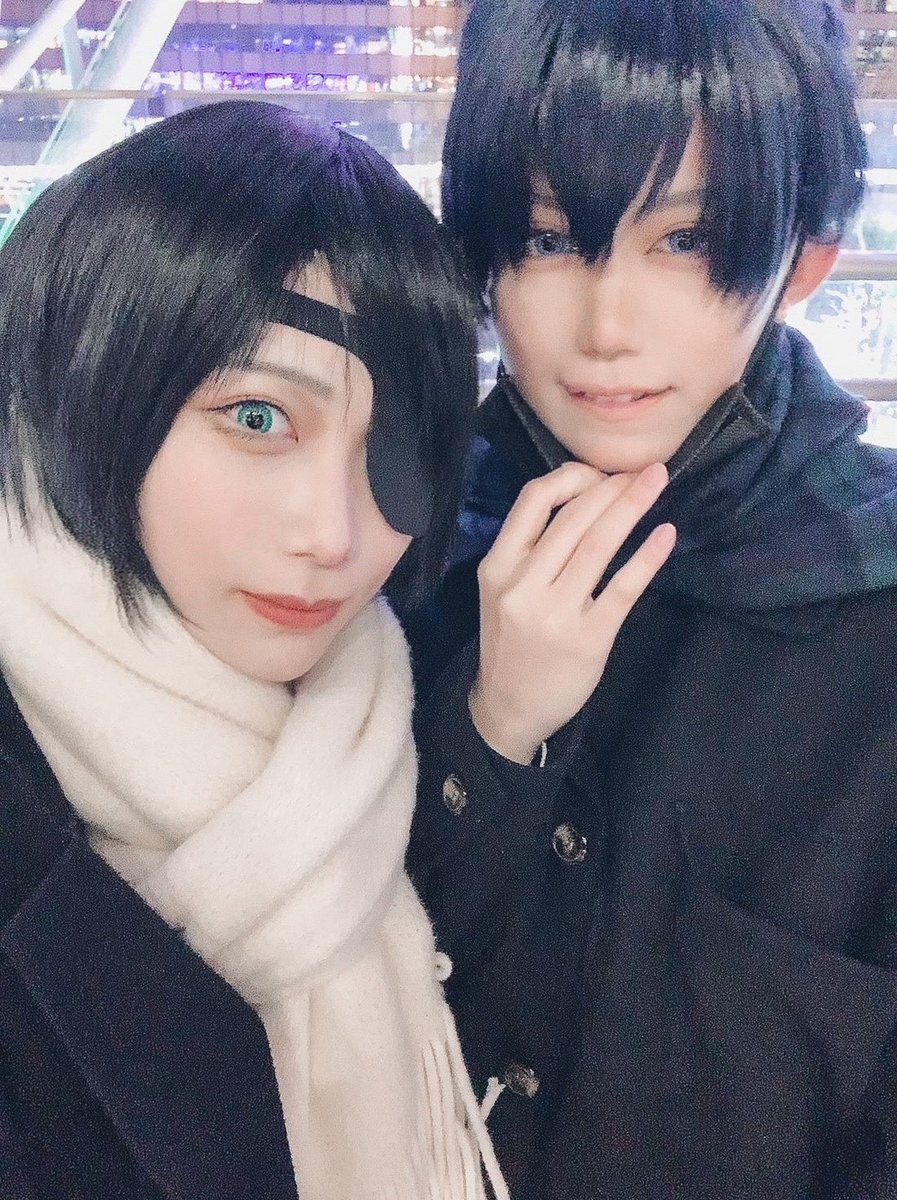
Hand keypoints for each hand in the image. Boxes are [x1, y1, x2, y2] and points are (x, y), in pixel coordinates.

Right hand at [469, 461, 675, 763]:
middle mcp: (523, 585)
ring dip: (632, 506)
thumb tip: (581, 498)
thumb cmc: (512, 642)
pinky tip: (666, 535)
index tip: (599, 474)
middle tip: (643, 471)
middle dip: (613, 487)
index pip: (532, 500)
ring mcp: (555, 613)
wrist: (509, 709)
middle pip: (573, 517)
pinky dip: (647, 557)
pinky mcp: (588, 638)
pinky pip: (623, 588)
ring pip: (598, 544)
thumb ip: (530, 550)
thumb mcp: (502, 590)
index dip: (571, 477)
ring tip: (658, 482)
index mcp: (498, 566)